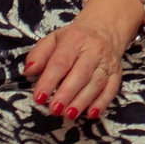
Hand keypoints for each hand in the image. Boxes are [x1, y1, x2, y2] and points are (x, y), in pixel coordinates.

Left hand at [24, 0, 142, 120]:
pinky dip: (102, 103)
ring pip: (97, 83)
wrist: (105, 29)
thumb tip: (28, 72)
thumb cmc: (74, 38)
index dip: (49, 81)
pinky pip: (112, 89)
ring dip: (82, 101)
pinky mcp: (116, 73)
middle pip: (81, 74)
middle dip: (67, 94)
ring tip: (69, 114)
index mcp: (75, 39)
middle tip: (54, 110)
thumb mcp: (53, 39)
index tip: (39, 97)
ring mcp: (107, 62)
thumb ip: (38, 55)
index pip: (61, 62)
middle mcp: (94, 50)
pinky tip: (91, 114)